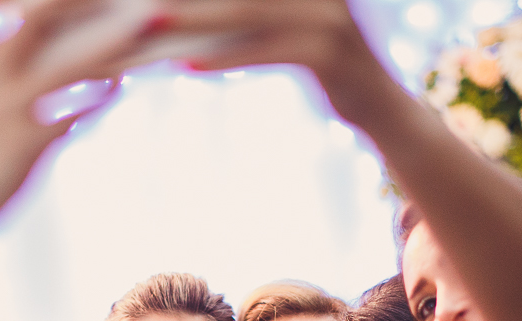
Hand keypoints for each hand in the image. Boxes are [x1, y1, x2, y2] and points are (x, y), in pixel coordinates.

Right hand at [0, 0, 147, 238]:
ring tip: (142, 27)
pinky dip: (95, 103)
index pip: (19, 13)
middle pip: (37, 21)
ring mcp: (8, 111)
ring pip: (62, 67)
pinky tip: (121, 89)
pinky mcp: (22, 145)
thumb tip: (53, 71)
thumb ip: (15, 83)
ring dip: (105, 45)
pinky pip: (66, 117)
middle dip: (76, 2)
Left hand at [149, 0, 396, 126]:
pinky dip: (226, 57)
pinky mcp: (329, 52)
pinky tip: (189, 66)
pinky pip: (266, 52)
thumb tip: (181, 11)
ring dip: (193, 18)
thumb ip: (248, 10)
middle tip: (139, 3)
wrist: (381, 108)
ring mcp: (326, 14)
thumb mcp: (284, 26)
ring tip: (149, 26)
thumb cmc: (321, 64)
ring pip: (246, 11)